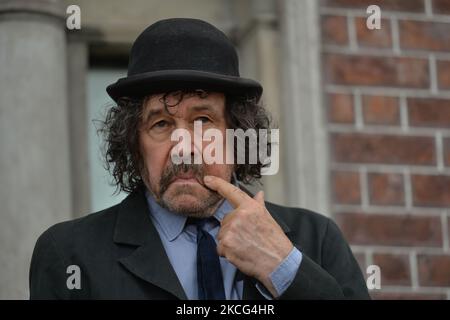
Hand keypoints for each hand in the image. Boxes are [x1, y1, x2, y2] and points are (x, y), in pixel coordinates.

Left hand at [203, 175, 293, 297]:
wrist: (279, 262)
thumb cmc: (275, 242)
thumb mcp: (268, 218)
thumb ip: (258, 205)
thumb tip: (259, 194)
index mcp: (250, 207)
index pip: (231, 192)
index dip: (217, 184)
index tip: (207, 180)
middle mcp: (239, 216)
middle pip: (225, 221)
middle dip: (232, 230)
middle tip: (247, 238)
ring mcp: (231, 230)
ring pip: (222, 235)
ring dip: (230, 242)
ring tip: (246, 246)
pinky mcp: (226, 244)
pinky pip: (220, 248)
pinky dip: (227, 253)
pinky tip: (240, 253)